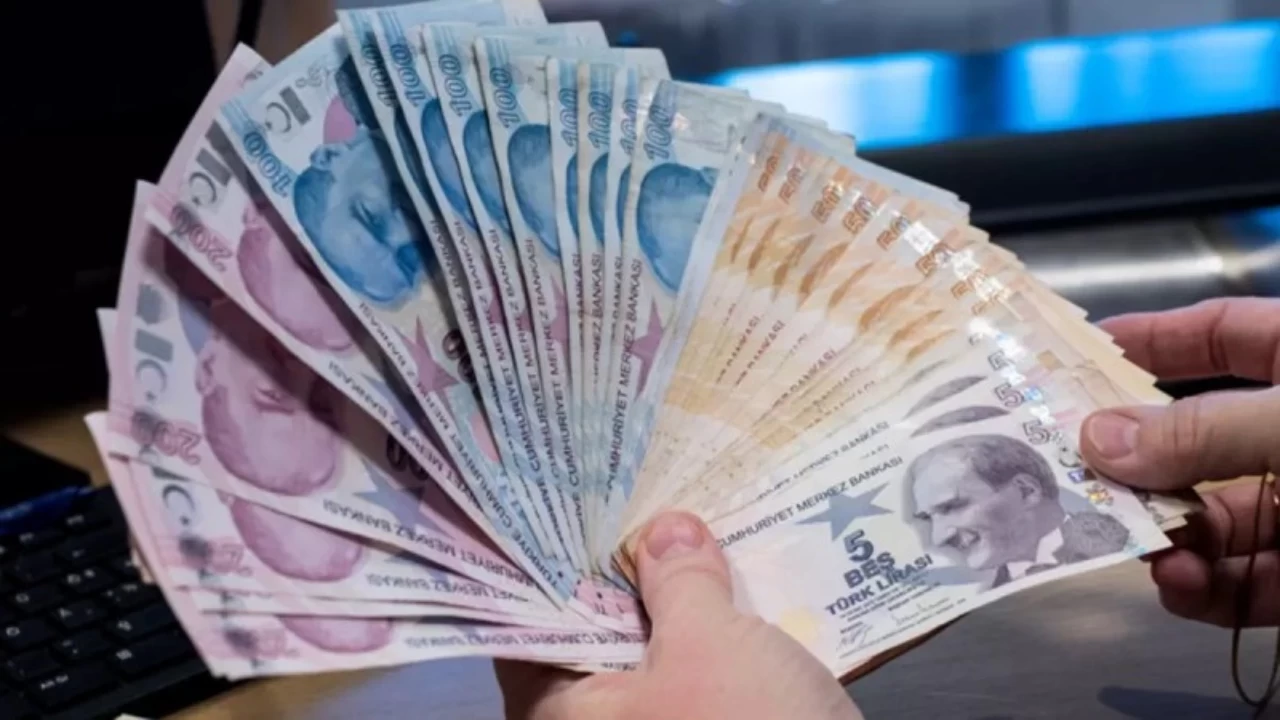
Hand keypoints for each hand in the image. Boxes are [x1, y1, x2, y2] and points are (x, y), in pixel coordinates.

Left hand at [495, 512, 862, 719]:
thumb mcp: (711, 642)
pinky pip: (686, 688)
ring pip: (643, 664)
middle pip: (590, 637)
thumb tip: (664, 532)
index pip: (529, 624)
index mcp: (559, 716)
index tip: (573, 506)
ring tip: (688, 532)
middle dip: (622, 576)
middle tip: (641, 504)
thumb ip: (679, 580)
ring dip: (671, 609)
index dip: (551, 563)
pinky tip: (727, 595)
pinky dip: (702, 647)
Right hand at [1079, 297, 1279, 626]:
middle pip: (1199, 442)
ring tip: (1139, 550)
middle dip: (1138, 467)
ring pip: (1214, 522)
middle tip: (1074, 479)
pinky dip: (1209, 591)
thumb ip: (1202, 431)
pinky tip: (1185, 587)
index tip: (1080, 358)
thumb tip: (1095, 437)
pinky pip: (1246, 584)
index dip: (1155, 340)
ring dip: (1167, 540)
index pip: (1226, 335)